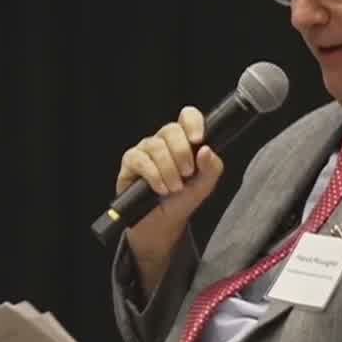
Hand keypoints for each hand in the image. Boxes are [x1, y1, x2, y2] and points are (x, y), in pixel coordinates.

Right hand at [116, 107, 226, 291]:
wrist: (162, 224)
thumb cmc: (182, 200)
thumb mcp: (204, 186)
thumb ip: (212, 168)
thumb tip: (206, 150)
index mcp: (183, 141)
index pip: (187, 117)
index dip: (193, 122)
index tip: (198, 139)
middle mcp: (163, 141)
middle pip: (171, 130)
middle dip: (181, 152)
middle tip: (187, 173)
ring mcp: (145, 150)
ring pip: (155, 145)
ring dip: (168, 169)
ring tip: (174, 188)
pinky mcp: (130, 162)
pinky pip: (140, 159)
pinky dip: (153, 175)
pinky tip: (160, 188)